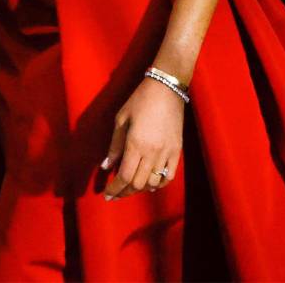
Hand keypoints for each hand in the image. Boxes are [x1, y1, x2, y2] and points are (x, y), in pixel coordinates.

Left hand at [100, 78, 183, 200]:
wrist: (166, 89)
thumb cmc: (139, 100)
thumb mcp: (121, 119)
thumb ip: (114, 145)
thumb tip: (106, 166)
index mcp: (136, 144)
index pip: (124, 176)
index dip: (115, 189)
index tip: (107, 195)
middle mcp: (152, 152)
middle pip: (138, 183)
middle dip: (124, 192)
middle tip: (115, 193)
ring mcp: (167, 153)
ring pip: (153, 183)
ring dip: (140, 188)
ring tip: (130, 187)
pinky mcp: (178, 152)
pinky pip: (169, 176)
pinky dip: (158, 184)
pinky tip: (150, 184)